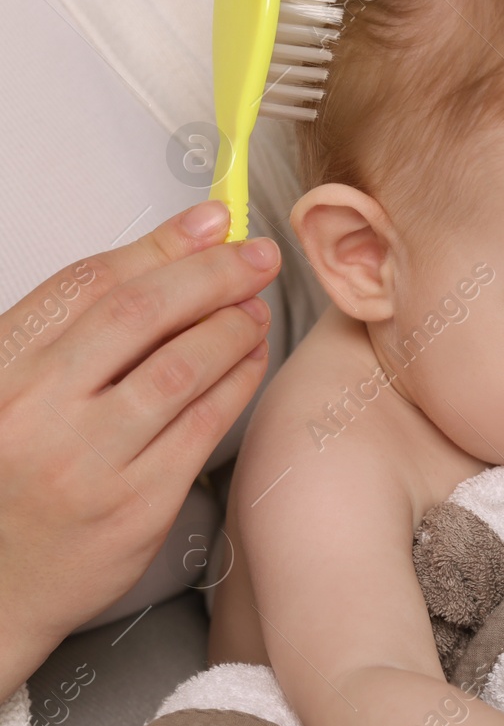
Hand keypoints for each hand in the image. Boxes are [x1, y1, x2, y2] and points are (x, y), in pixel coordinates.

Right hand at [0, 200, 279, 693]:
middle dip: (211, 274)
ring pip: (181, 369)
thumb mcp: (16, 388)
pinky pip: (204, 426)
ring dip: (231, 327)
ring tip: (256, 306)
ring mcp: (88, 461)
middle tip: (257, 257)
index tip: (211, 220)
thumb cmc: (11, 477)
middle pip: (141, 316)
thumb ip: (77, 327)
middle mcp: (36, 411)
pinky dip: (238, 381)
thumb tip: (173, 248)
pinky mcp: (136, 505)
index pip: (87, 285)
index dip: (160, 244)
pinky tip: (253, 357)